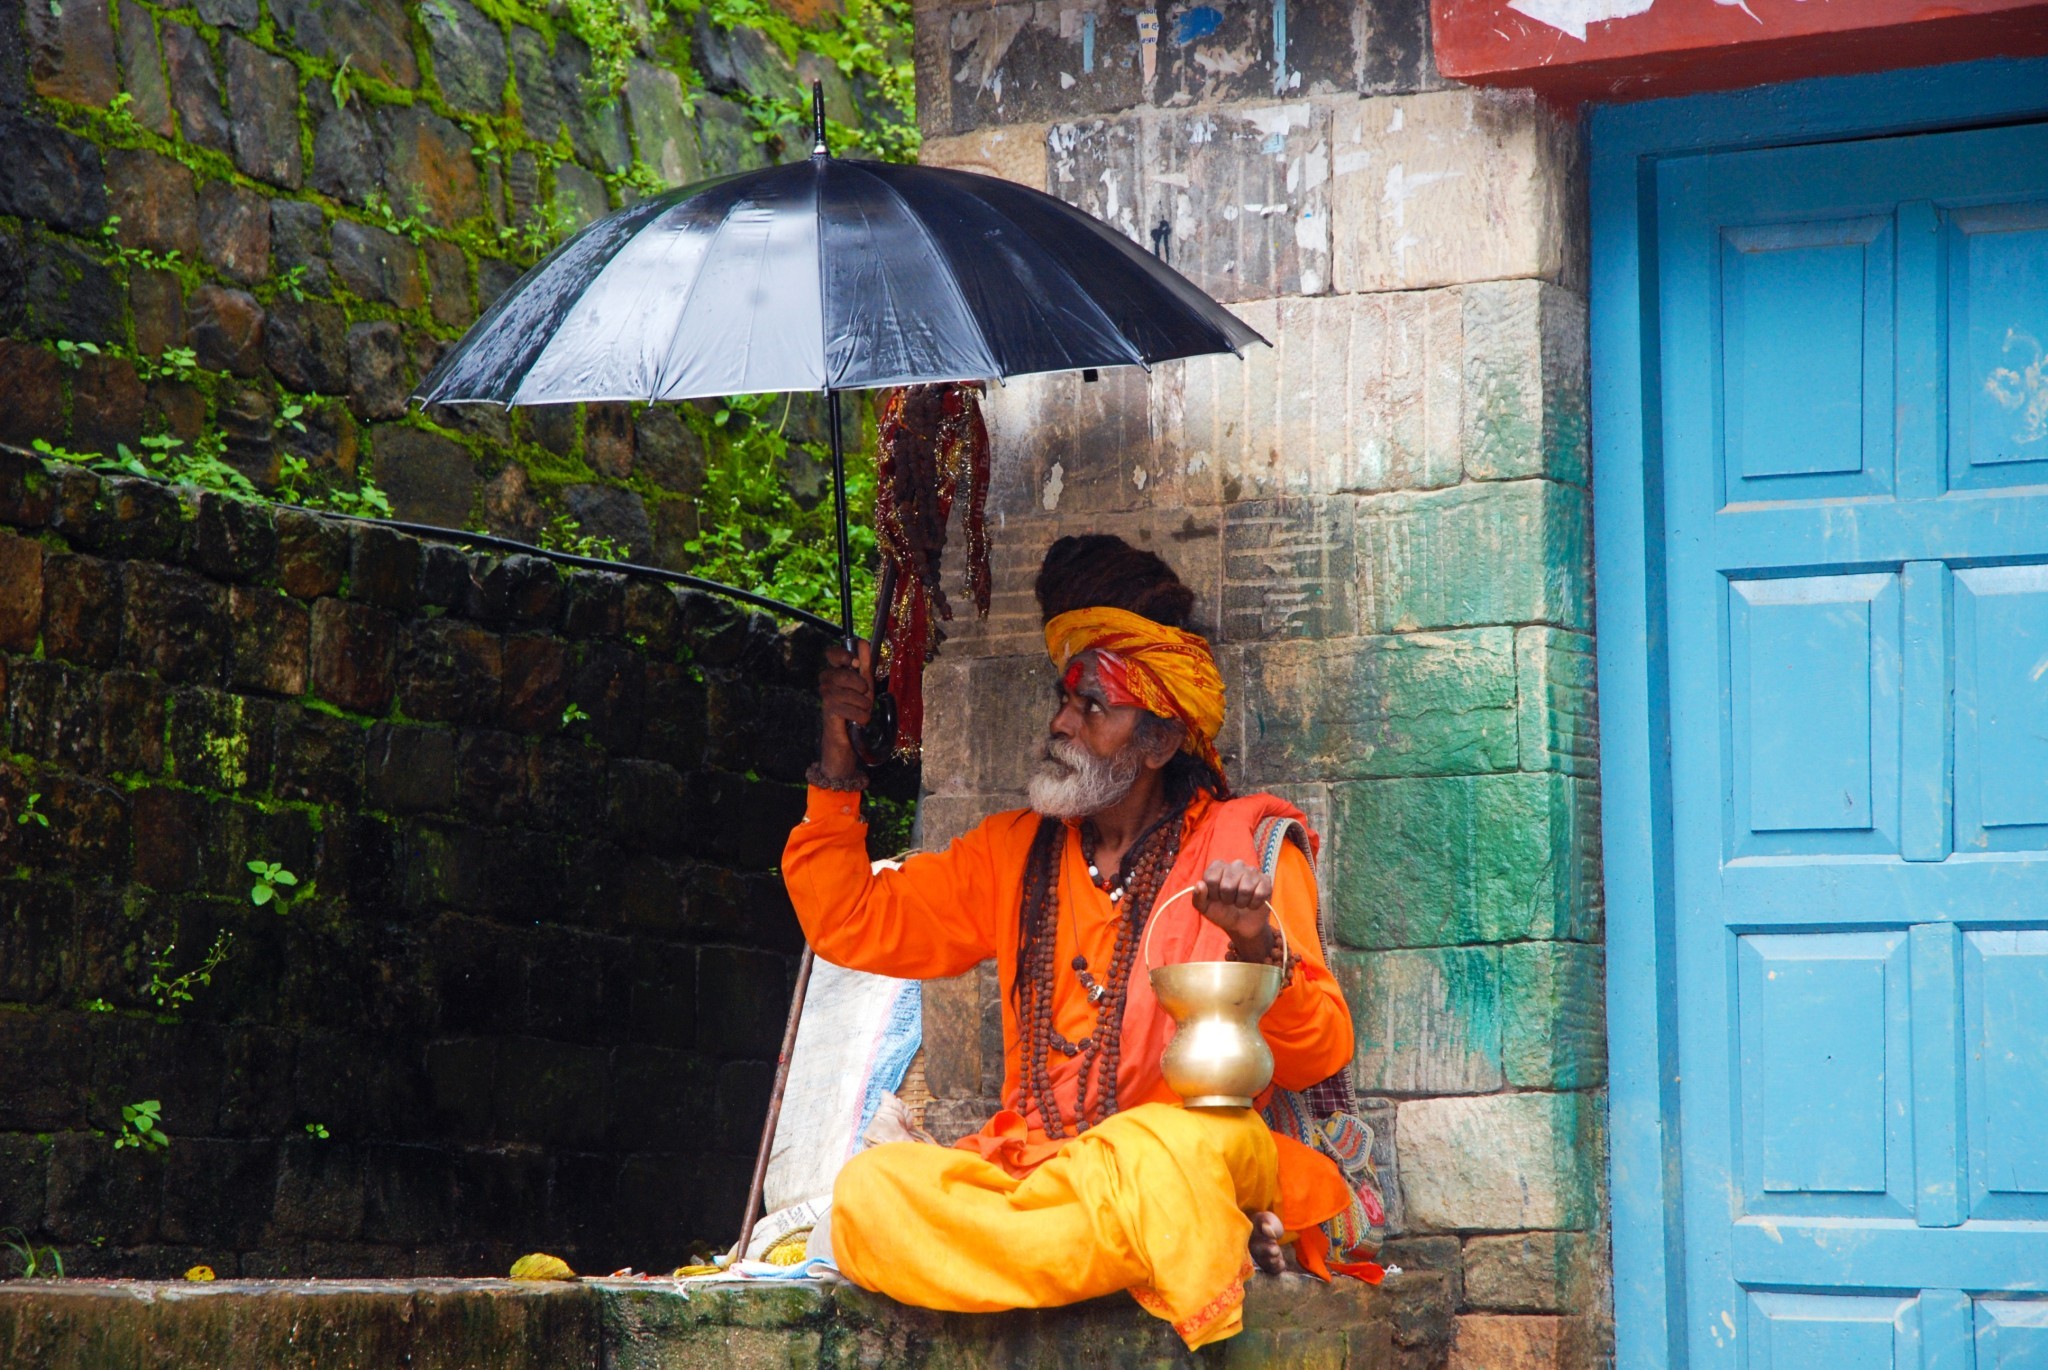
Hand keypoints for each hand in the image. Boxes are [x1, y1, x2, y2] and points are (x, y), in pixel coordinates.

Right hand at [817, 639, 873, 778]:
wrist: (850, 734)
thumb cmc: (856, 705)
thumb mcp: (865, 682)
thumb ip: (864, 662)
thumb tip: (862, 641)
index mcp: (836, 671)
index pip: (831, 654)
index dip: (841, 655)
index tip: (854, 662)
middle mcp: (826, 681)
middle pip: (842, 675)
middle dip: (859, 685)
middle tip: (865, 693)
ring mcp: (825, 696)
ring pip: (848, 694)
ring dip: (862, 704)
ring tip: (862, 709)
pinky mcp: (828, 711)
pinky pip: (848, 709)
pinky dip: (859, 716)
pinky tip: (858, 720)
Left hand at [1192, 859, 1275, 958]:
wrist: (1241, 925)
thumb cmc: (1221, 912)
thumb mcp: (1205, 908)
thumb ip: (1198, 897)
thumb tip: (1200, 884)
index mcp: (1218, 867)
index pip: (1211, 878)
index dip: (1213, 894)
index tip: (1216, 898)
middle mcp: (1236, 865)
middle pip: (1228, 885)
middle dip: (1228, 900)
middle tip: (1230, 902)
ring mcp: (1252, 871)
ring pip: (1245, 889)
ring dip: (1242, 903)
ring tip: (1241, 903)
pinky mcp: (1265, 880)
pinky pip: (1260, 892)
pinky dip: (1254, 904)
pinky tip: (1252, 904)